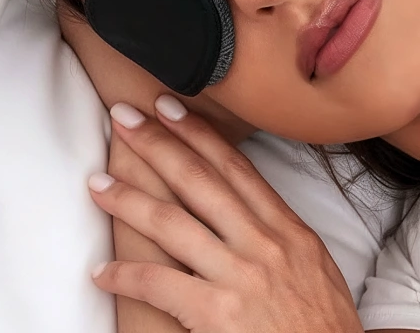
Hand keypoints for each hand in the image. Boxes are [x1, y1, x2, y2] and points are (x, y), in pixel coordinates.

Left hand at [88, 96, 363, 332]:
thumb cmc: (323, 323)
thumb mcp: (313, 262)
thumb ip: (279, 231)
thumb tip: (246, 209)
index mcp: (287, 226)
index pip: (235, 167)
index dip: (199, 134)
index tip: (170, 109)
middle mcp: (264, 241)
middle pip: (200, 180)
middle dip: (159, 144)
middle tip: (125, 117)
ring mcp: (241, 274)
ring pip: (173, 223)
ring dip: (129, 200)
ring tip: (97, 184)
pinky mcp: (220, 313)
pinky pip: (161, 284)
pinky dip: (127, 275)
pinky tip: (102, 271)